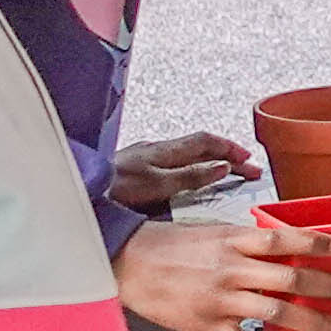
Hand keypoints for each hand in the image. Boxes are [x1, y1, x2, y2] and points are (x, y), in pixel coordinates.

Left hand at [107, 130, 250, 213]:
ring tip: (224, 172)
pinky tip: (187, 178)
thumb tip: (221, 168)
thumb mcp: (159, 184)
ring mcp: (146, 157)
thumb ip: (191, 176)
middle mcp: (158, 150)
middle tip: (246, 168)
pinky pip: (173, 162)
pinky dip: (190, 167)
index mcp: (167, 151)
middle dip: (227, 156)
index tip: (249, 160)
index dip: (231, 149)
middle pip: (200, 147)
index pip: (208, 143)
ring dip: (209, 161)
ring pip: (187, 154)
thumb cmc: (114, 187)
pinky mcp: (136, 168)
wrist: (82, 188)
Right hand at [114, 211, 330, 330]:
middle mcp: (232, 269)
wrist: (126, 263)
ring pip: (278, 313)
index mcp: (233, 241)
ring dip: (316, 322)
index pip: (282, 239)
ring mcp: (221, 300)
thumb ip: (245, 240)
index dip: (314, 242)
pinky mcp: (208, 327)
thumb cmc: (169, 245)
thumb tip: (281, 244)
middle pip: (291, 277)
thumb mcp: (210, 231)